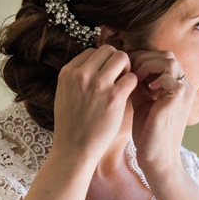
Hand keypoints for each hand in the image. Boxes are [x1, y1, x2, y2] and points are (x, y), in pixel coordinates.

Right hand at [52, 46, 137, 163]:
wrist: (74, 149)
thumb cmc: (71, 125)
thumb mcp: (65, 94)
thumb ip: (77, 78)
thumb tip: (93, 64)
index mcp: (67, 72)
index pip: (91, 51)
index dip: (102, 62)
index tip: (106, 75)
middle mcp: (82, 75)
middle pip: (108, 50)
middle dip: (117, 61)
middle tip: (119, 77)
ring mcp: (98, 85)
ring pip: (122, 58)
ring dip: (127, 69)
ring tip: (124, 84)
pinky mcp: (114, 97)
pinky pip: (132, 77)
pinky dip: (133, 83)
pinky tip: (128, 95)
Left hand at [128, 50, 194, 175]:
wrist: (157, 159)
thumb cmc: (148, 134)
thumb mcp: (142, 102)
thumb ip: (137, 84)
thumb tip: (122, 67)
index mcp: (176, 86)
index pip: (162, 57)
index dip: (142, 58)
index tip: (125, 69)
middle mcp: (184, 86)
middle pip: (166, 54)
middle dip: (143, 58)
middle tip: (128, 72)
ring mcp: (183, 92)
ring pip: (168, 60)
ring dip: (147, 65)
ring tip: (134, 79)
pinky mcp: (178, 100)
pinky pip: (169, 76)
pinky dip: (154, 78)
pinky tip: (143, 88)